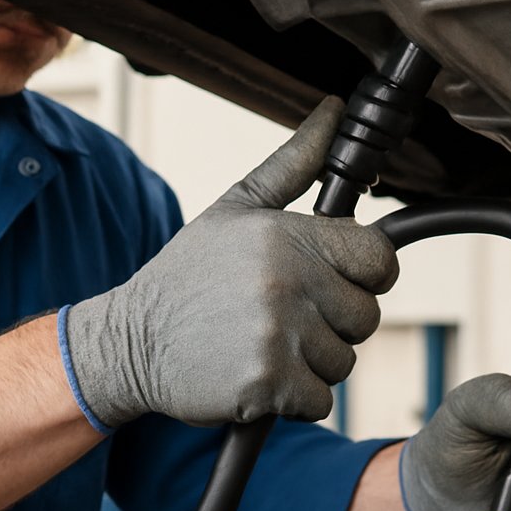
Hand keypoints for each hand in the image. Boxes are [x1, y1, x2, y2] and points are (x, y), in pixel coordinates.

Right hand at [64, 98, 396, 427]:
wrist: (130, 342)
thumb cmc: (189, 276)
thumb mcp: (235, 209)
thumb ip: (293, 162)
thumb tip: (332, 109)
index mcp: (286, 235)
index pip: (380, 260)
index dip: (364, 275)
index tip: (332, 282)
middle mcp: (286, 282)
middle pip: (365, 317)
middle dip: (332, 325)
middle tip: (280, 318)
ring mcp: (278, 335)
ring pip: (343, 362)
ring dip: (310, 364)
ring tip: (262, 345)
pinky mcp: (268, 384)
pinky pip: (320, 401)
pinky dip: (293, 399)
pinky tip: (256, 376)